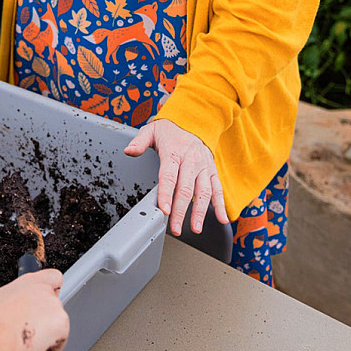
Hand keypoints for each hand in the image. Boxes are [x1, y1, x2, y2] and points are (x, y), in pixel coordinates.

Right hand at [0, 269, 68, 350]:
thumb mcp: (1, 298)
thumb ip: (18, 296)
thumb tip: (18, 304)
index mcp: (30, 281)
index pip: (54, 277)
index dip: (53, 289)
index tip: (47, 298)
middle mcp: (45, 291)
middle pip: (54, 304)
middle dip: (46, 316)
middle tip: (32, 327)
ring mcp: (55, 306)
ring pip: (57, 322)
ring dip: (47, 331)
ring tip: (30, 338)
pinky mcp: (62, 324)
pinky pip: (60, 339)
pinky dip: (51, 346)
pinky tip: (35, 346)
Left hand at [124, 119, 227, 235]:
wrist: (192, 122)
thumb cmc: (169, 131)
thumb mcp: (151, 131)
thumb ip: (139, 142)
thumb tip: (128, 151)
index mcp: (174, 152)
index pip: (169, 176)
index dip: (166, 194)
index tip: (165, 210)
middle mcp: (191, 160)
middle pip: (186, 189)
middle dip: (181, 211)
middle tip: (176, 228)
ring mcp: (203, 166)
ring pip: (204, 192)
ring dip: (200, 212)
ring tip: (196, 228)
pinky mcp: (212, 171)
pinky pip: (218, 189)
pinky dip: (221, 205)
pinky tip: (222, 219)